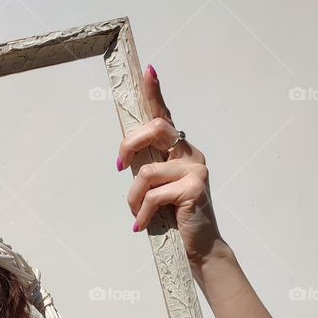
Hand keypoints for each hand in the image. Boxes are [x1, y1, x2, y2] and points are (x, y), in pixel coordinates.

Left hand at [117, 64, 225, 266]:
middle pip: (154, 129)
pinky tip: (142, 225)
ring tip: (137, 213)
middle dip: (128, 147)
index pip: (165, 116)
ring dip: (134, 197)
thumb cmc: (174, 216)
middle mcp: (190, 153)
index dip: (155, 92)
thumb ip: (147, 168)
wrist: (197, 246)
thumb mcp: (156, 188)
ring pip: (146, 171)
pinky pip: (154, 195)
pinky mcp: (195, 187)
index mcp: (179, 150)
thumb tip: (126, 157)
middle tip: (120, 169)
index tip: (148, 70)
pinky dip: (143, 213)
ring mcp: (195, 168)